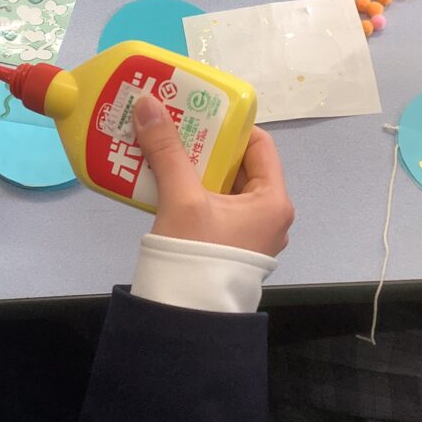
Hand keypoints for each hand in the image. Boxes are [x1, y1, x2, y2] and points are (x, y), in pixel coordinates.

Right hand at [133, 96, 293, 256]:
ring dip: (193, 168)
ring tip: (163, 149)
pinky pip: (212, 208)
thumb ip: (166, 150)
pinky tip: (162, 181)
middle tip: (174, 128)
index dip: (229, 126)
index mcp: (273, 200)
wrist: (186, 318)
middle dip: (204, 145)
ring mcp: (248, 234)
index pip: (259, 145)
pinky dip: (190, 192)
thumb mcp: (181, 198)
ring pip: (221, 187)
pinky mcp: (227, 248)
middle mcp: (268, 216)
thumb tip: (148, 102)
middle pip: (237, 165)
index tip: (198, 114)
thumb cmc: (197, 254)